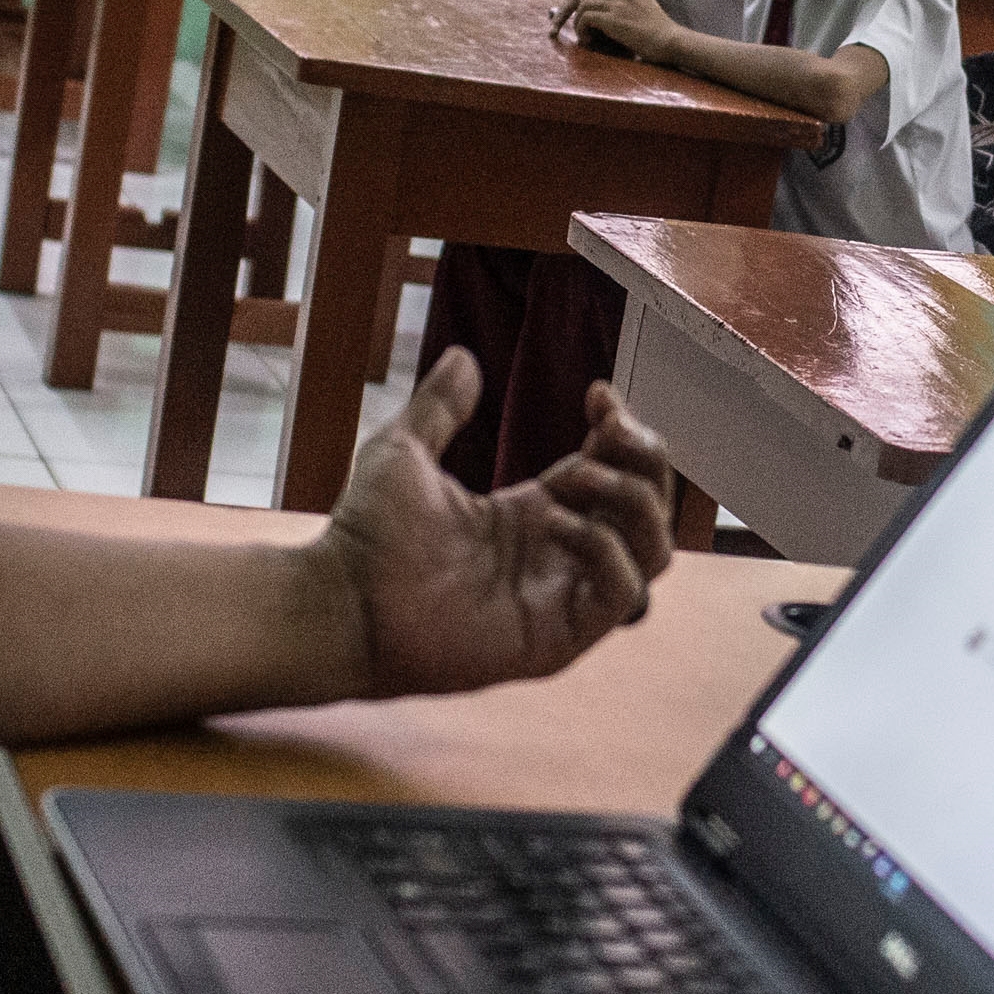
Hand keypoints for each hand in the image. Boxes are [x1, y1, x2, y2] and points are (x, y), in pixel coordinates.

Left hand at [313, 351, 674, 697]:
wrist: (340, 602)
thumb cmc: (366, 539)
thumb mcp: (405, 451)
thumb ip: (439, 406)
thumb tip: (462, 355)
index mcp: (539, 514)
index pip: (620, 471)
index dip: (627, 430)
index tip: (599, 393)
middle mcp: (562, 555)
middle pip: (651, 507)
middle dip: (644, 457)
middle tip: (607, 428)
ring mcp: (564, 599)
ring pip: (653, 550)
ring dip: (632, 500)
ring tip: (579, 476)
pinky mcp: (558, 638)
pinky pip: (622, 594)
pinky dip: (606, 550)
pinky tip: (557, 523)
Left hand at [568, 0, 681, 64]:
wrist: (673, 42)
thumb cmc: (667, 38)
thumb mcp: (654, 17)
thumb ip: (641, 12)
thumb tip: (633, 23)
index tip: (595, 12)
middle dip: (582, 8)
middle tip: (585, 25)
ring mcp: (619, 6)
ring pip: (585, 3)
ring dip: (579, 20)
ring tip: (585, 35)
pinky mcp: (613, 20)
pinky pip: (586, 17)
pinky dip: (581, 29)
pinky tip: (588, 39)